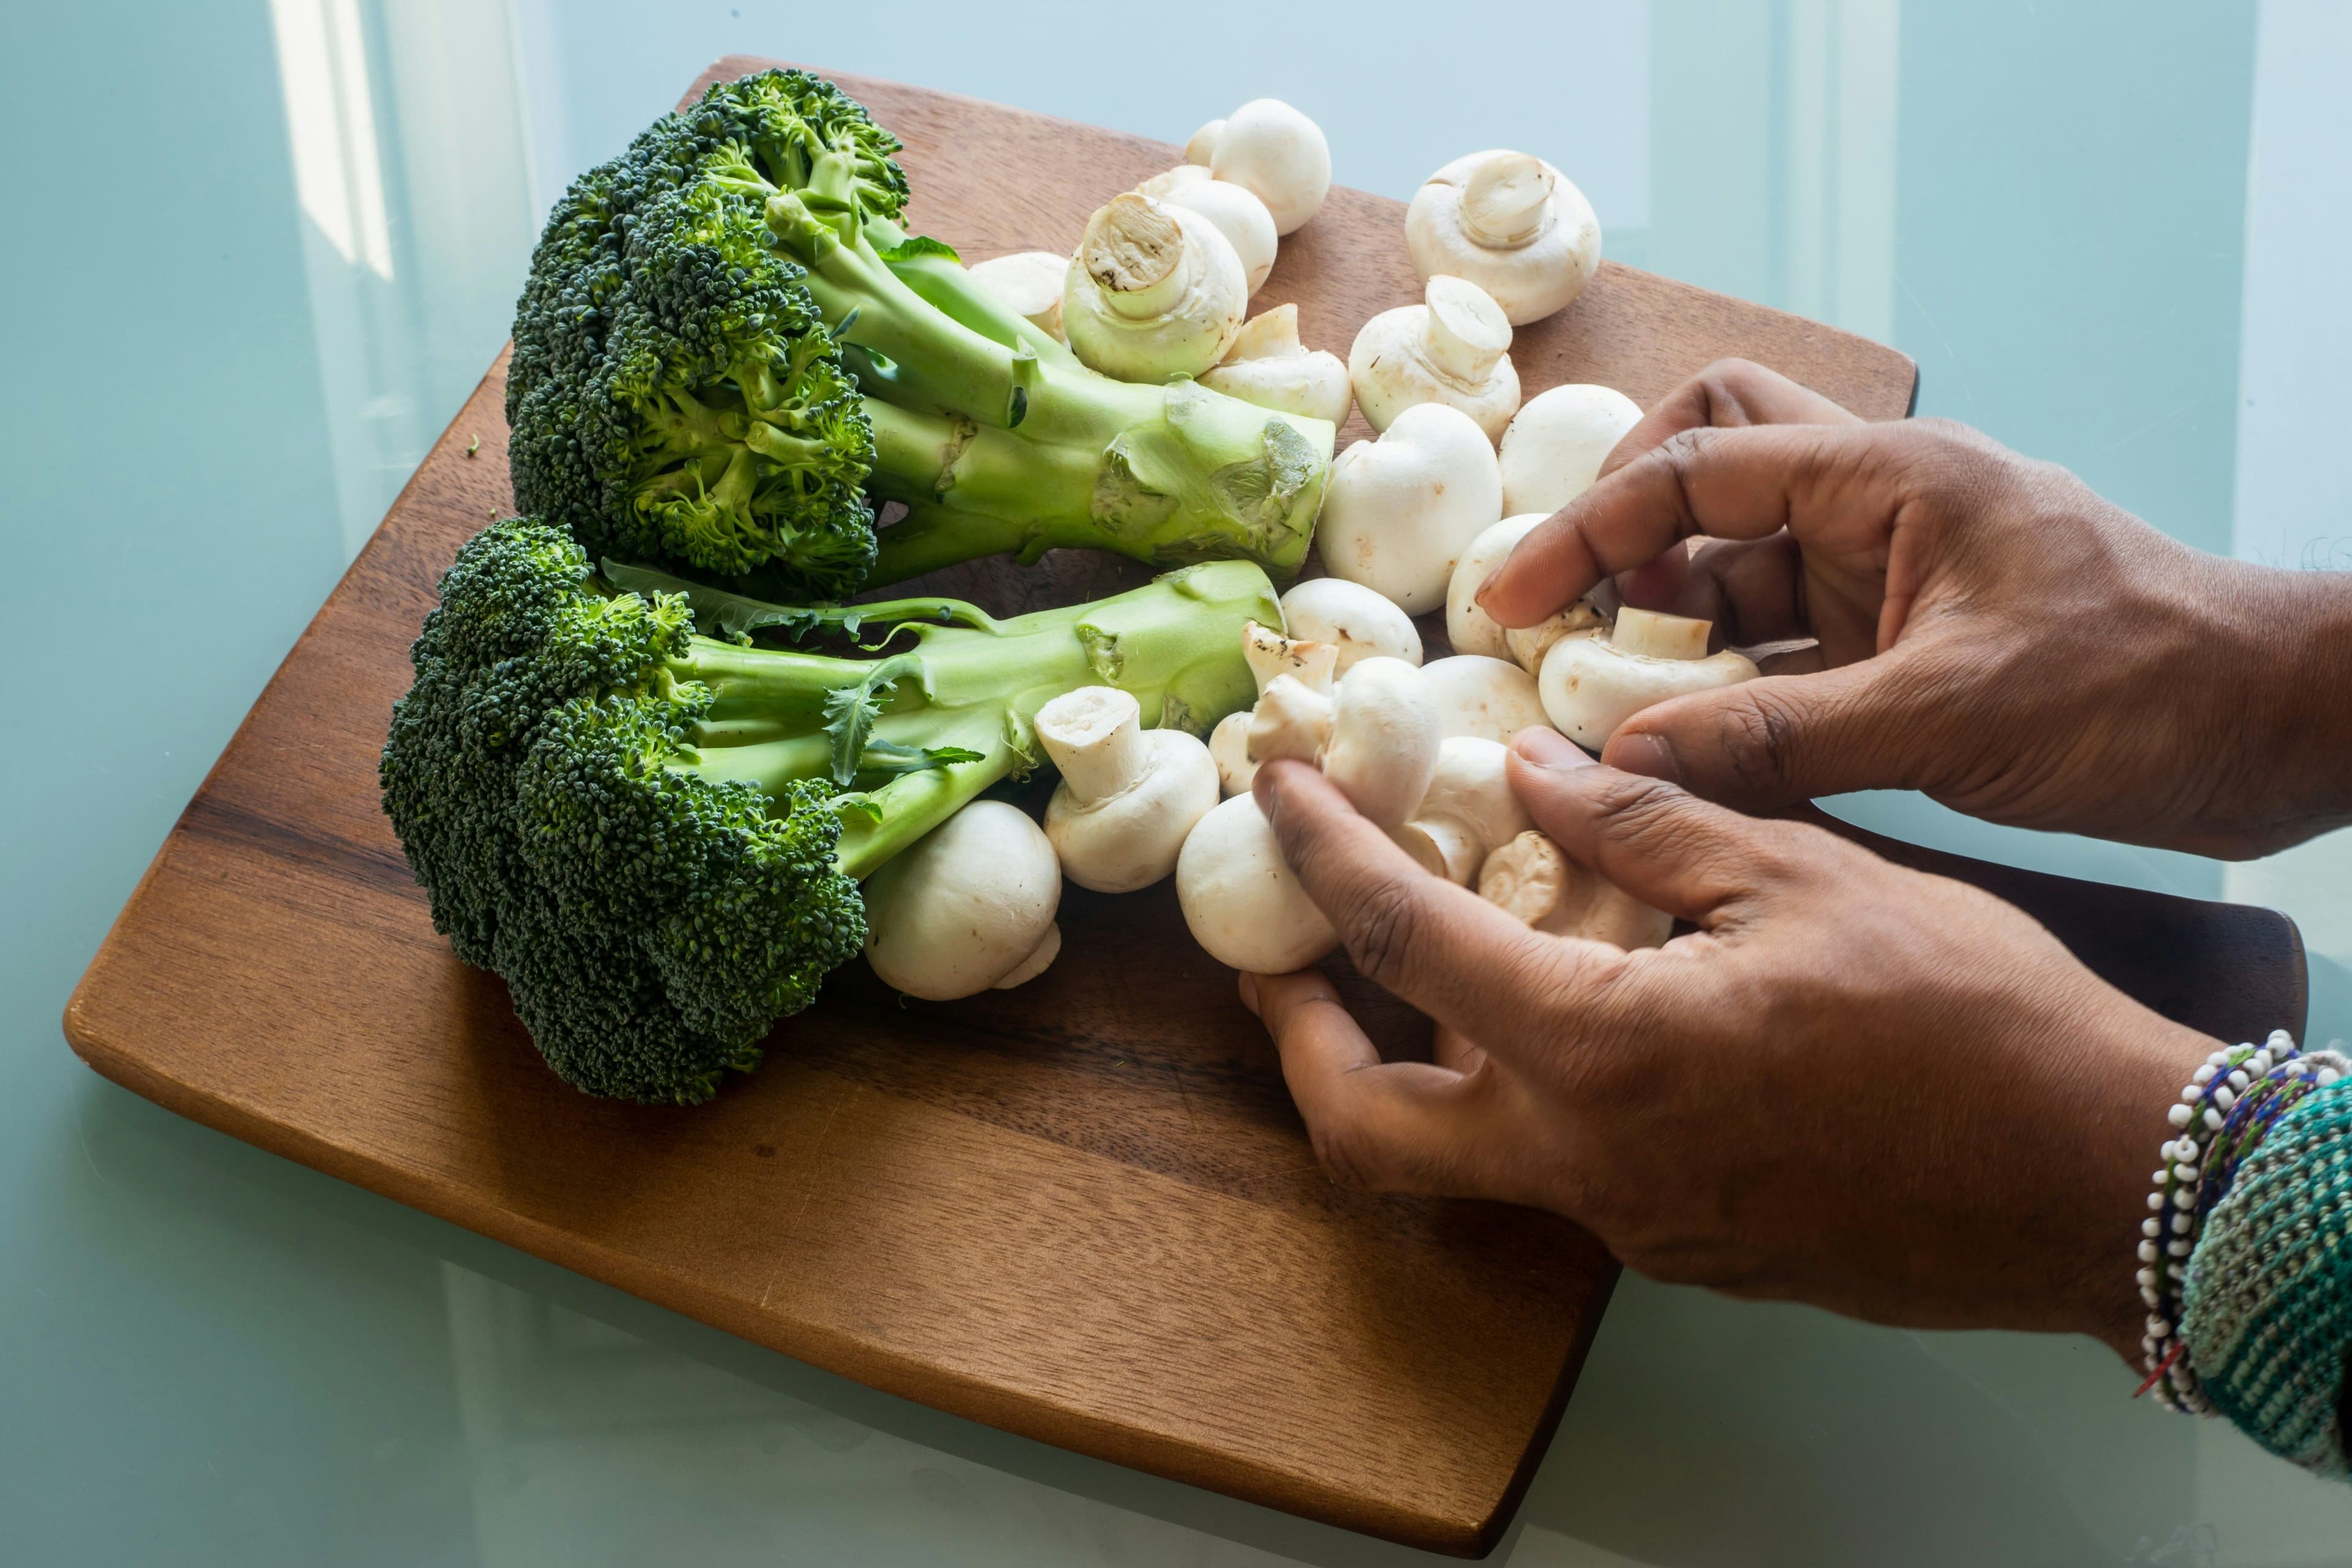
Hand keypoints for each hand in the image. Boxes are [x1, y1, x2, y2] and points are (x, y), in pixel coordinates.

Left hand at [1244, 735, 2213, 1357]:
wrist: (2095, 1179)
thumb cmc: (1970, 1017)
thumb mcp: (1802, 876)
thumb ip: (1647, 822)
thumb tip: (1529, 775)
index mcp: (1600, 1054)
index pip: (1404, 944)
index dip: (1322, 855)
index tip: (1274, 788)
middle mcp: (1588, 1165)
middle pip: (1365, 1128)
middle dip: (1299, 1035)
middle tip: (1284, 953)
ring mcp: (1634, 1225)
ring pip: (1457, 1159)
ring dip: (1405, 1065)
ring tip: (1412, 966)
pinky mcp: (1686, 1248)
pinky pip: (1557, 1171)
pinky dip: (1520, 1089)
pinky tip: (1561, 1011)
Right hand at [1477, 360, 2351, 857]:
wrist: (2273, 728)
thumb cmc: (2143, 686)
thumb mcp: (1949, 715)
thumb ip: (1779, 737)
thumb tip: (1626, 760)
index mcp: (1886, 480)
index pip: (1696, 465)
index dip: (1587, 529)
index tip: (1509, 600)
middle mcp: (1874, 517)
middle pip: (1705, 479)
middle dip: (1623, 546)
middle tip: (1563, 635)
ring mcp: (1886, 587)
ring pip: (1735, 582)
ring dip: (1668, 637)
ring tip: (1603, 712)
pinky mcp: (1900, 657)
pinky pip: (1778, 661)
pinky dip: (1724, 698)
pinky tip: (1682, 755)